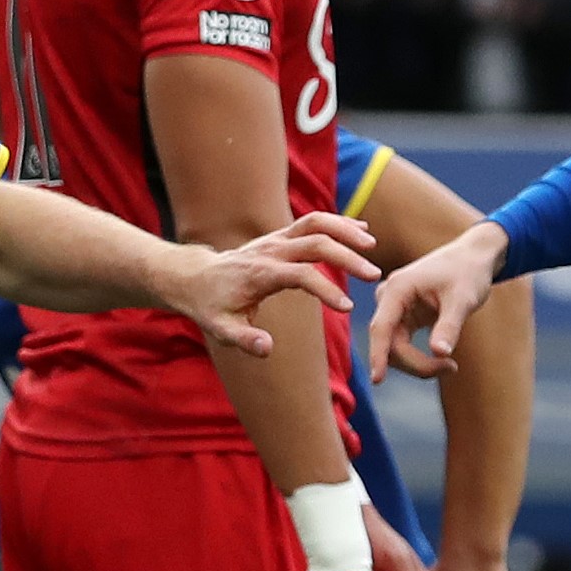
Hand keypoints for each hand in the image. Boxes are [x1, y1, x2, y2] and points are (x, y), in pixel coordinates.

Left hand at [167, 211, 379, 356]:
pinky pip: (313, 221)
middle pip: (315, 243)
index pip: (300, 276)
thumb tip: (267, 349)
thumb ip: (244, 340)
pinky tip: (361, 231)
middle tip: (373, 276)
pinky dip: (338, 223)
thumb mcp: (221, 329)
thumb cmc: (212, 307)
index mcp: (260, 274)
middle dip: (347, 257)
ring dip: (345, 231)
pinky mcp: (281, 235)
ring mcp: (276, 239)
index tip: (347, 308)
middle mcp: (270, 250)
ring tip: (372, 246)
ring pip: (316, 223)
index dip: (325, 290)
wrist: (196, 278)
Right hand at [369, 222, 507, 380]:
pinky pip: (402, 345)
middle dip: (415, 363)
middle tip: (451, 368)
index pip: (381, 327)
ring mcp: (394, 307)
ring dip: (418, 363)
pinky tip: (443, 360)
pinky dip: (420, 358)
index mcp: (397, 288)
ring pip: (394, 347)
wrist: (473, 258)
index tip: (378, 380)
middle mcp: (389, 297)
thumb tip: (439, 353)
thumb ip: (449, 326)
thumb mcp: (463, 299)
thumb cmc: (468, 273)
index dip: (378, 355)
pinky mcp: (402, 316)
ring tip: (450, 365)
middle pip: (388, 342)